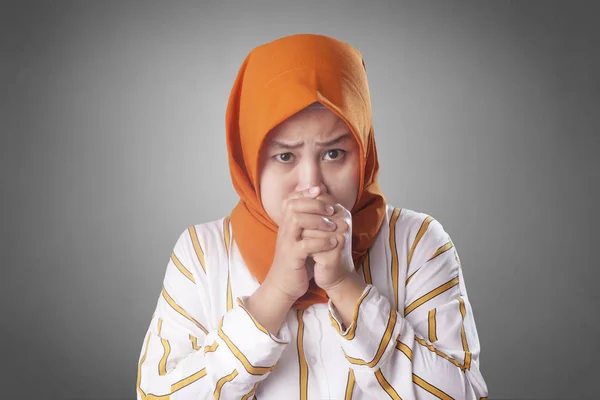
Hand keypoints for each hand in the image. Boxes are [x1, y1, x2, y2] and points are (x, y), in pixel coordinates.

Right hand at [264, 186, 338, 301]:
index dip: (305, 192)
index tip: (320, 190)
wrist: (284, 284)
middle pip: (293, 205)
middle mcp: (283, 230)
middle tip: (331, 209)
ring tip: (332, 225)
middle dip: (314, 203)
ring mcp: (286, 243)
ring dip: (317, 220)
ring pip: (297, 220)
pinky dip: (320, 241)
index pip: (291, 199)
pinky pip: (305, 245)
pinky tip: (332, 242)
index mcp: (286, 224)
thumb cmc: (297, 259)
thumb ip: (307, 221)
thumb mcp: (301, 237)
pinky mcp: (292, 257)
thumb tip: (320, 201)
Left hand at [301, 194, 354, 290]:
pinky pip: (312, 244)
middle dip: (303, 225)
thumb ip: (312, 210)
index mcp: (341, 212)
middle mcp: (344, 221)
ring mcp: (341, 235)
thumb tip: (296, 192)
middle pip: (312, 213)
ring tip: (308, 246)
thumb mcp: (319, 227)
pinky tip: (308, 255)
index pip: (317, 200)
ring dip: (304, 238)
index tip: (301, 223)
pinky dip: (306, 249)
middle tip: (303, 236)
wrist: (335, 276)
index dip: (304, 211)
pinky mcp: (336, 250)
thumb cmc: (324, 249)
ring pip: (310, 229)